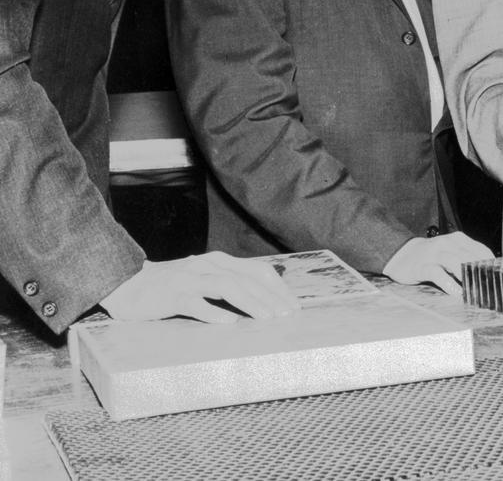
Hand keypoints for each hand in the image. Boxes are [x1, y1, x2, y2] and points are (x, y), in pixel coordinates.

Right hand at [99, 251, 298, 323]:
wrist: (126, 284)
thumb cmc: (171, 286)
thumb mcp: (204, 279)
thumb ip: (229, 284)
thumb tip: (262, 301)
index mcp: (219, 261)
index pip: (258, 270)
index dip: (278, 288)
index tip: (293, 306)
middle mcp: (207, 266)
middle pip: (246, 279)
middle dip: (270, 298)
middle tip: (286, 316)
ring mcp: (189, 279)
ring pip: (226, 287)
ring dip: (250, 303)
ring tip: (266, 319)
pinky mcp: (171, 295)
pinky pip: (195, 303)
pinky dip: (213, 312)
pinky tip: (229, 323)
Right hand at [383, 233, 493, 293]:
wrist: (402, 255)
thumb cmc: (433, 257)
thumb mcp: (452, 253)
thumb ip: (468, 259)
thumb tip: (491, 275)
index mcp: (458, 239)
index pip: (481, 250)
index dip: (493, 265)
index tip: (502, 279)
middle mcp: (447, 244)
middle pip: (470, 257)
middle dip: (482, 273)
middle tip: (493, 288)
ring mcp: (434, 254)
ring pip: (455, 263)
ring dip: (468, 278)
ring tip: (478, 291)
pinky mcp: (422, 266)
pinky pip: (438, 275)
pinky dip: (450, 285)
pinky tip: (457, 294)